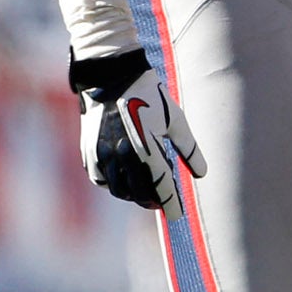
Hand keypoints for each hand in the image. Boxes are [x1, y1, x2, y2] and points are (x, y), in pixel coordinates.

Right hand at [73, 49, 205, 213]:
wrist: (110, 77)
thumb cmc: (149, 95)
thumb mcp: (175, 119)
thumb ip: (189, 149)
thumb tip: (201, 173)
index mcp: (147, 146)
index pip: (162, 186)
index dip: (171, 204)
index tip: (177, 215)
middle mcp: (123, 154)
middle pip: (140, 193)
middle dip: (153, 201)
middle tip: (161, 202)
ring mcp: (103, 155)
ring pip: (119, 190)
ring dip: (133, 194)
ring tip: (144, 190)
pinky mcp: (89, 153)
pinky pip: (102, 179)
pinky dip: (114, 183)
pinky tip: (124, 178)